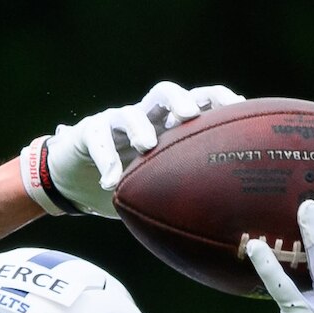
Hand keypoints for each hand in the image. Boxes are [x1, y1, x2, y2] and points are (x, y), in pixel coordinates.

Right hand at [22, 80, 237, 219]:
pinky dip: (105, 159)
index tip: (238, 107)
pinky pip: (97, 137)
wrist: (75, 183)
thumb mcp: (161, 186)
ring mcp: (115, 122)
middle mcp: (144, 117)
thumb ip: (188, 191)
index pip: (197, 101)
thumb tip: (232, 219)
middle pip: (165, 93)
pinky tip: (109, 182)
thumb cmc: (127, 185)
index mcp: (168, 125)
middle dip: (180, 100)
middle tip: (189, 116)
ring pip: (129, 113)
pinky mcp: (88, 132)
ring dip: (139, 126)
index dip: (217, 99)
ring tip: (145, 146)